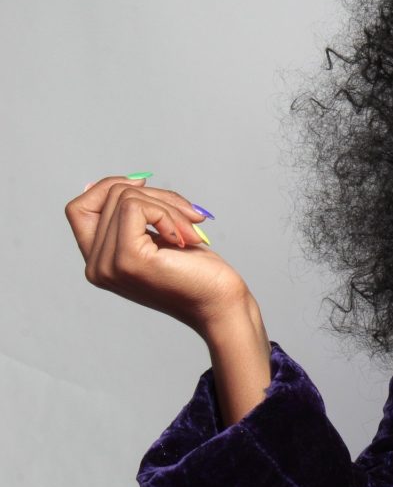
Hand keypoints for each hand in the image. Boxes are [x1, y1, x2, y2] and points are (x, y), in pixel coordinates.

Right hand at [67, 175, 270, 424]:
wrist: (220, 303)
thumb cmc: (198, 272)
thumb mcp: (160, 236)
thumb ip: (135, 217)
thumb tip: (122, 182)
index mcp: (98, 262)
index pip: (79, 208)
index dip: (108, 187)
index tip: (144, 187)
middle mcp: (96, 267)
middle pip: (111, 197)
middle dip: (158, 196)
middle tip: (188, 217)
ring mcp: (109, 264)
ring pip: (126, 198)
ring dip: (169, 206)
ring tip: (191, 231)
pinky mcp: (128, 259)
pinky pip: (136, 207)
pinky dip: (167, 213)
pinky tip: (185, 239)